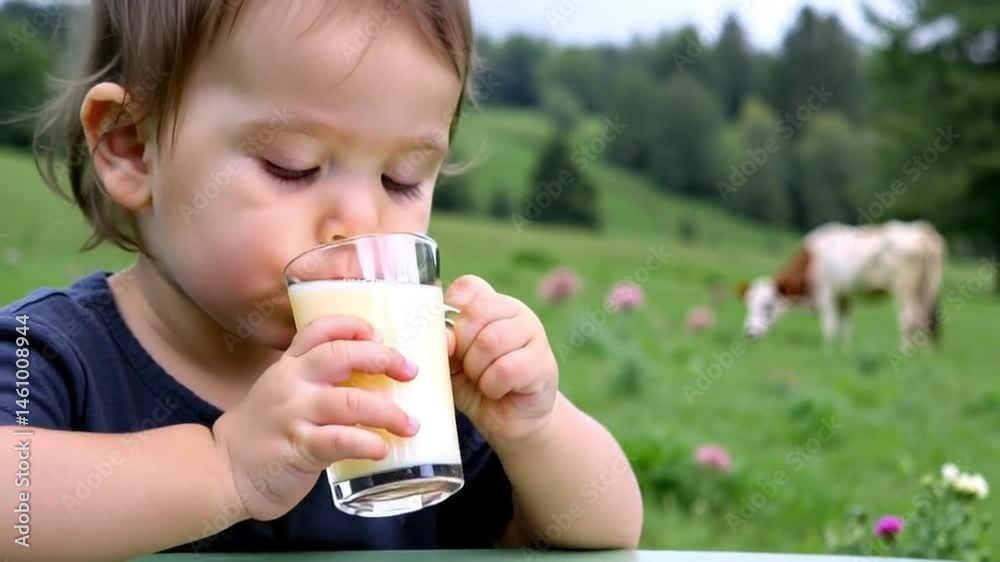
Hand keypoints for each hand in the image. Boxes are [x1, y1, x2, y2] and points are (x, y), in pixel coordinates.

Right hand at [211, 316, 418, 521]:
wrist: (225, 470)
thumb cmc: (266, 430)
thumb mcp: (284, 392)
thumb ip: (319, 380)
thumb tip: (376, 377)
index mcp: (290, 365)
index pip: (320, 329)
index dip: (353, 325)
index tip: (379, 333)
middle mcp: (291, 383)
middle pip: (340, 355)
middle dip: (381, 358)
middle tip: (410, 371)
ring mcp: (294, 415)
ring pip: (348, 401)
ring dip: (387, 411)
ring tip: (410, 424)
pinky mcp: (298, 448)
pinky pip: (339, 440)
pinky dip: (367, 442)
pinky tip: (382, 449)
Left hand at [445, 275, 558, 448]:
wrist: (510, 419)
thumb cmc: (476, 384)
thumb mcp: (451, 362)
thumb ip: (444, 344)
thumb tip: (445, 336)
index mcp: (491, 303)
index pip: (468, 287)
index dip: (450, 311)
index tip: (449, 340)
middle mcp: (515, 311)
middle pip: (476, 314)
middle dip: (462, 348)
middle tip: (468, 368)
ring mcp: (534, 334)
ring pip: (490, 341)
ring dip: (477, 370)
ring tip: (483, 381)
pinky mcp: (544, 363)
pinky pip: (506, 369)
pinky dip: (492, 386)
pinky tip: (498, 391)